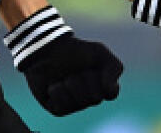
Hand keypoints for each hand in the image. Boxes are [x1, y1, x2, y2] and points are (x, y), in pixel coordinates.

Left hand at [5, 6, 122, 115]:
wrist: (47, 51)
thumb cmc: (75, 51)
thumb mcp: (99, 52)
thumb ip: (113, 67)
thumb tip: (110, 90)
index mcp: (102, 85)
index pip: (111, 93)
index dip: (103, 81)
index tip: (94, 69)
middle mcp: (90, 98)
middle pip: (95, 98)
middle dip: (83, 80)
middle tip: (75, 71)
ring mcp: (75, 105)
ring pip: (79, 102)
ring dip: (69, 85)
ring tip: (64, 77)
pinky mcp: (59, 109)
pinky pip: (62, 106)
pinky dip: (57, 91)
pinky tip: (53, 85)